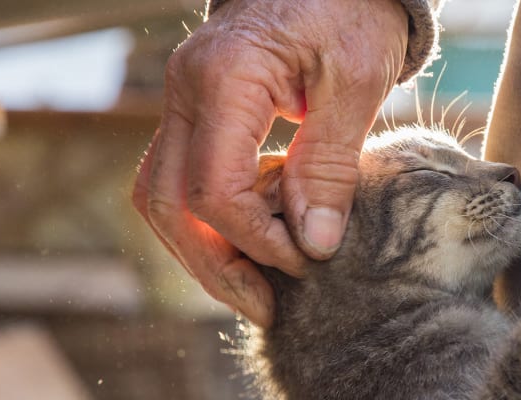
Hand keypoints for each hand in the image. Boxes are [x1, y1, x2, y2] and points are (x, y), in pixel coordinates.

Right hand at [132, 0, 408, 326]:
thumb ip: (330, 163)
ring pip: (163, 195)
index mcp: (224, 78)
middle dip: (215, 266)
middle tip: (266, 306)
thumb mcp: (357, 82)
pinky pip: (183, 176)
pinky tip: (254, 239)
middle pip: (169, 203)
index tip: (306, 262)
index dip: (258, 240)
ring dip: (205, 250)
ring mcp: (183, 99)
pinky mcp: (197, 109)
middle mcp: (185, 90)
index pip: (215, 189)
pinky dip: (212, 218)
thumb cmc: (351, 9)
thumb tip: (314, 243)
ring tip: (256, 287)